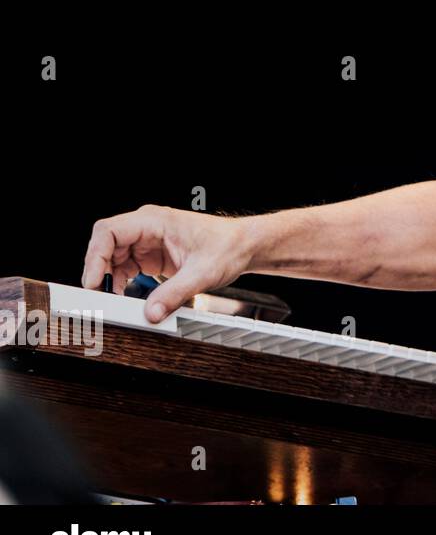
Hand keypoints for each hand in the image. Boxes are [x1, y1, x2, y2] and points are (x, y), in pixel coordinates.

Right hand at [81, 204, 252, 321]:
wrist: (245, 246)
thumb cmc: (228, 247)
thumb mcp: (203, 273)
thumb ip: (175, 294)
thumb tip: (151, 314)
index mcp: (155, 220)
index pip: (109, 231)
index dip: (94, 256)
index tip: (93, 281)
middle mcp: (147, 227)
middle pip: (106, 246)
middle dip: (99, 271)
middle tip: (100, 297)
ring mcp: (147, 241)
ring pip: (112, 258)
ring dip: (110, 280)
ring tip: (114, 301)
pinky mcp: (151, 256)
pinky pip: (125, 267)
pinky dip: (122, 283)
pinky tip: (126, 297)